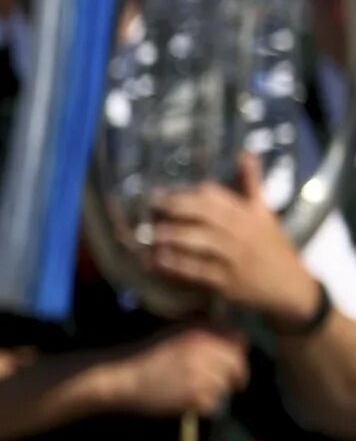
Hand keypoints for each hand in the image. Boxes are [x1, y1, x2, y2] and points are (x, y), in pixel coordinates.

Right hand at [102, 321, 249, 417]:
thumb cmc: (145, 355)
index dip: (236, 352)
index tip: (230, 362)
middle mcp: (205, 351)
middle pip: (237, 366)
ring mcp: (202, 374)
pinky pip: (212, 405)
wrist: (121, 377)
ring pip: (225, 388)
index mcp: (201, 333)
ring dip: (214, 393)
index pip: (239, 340)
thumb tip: (235, 339)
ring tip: (191, 391)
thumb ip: (204, 332)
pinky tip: (183, 401)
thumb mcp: (174, 333)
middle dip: (234, 377)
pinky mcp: (196, 396)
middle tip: (227, 385)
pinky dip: (201, 407)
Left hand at [148, 153, 322, 324]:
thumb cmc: (273, 247)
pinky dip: (176, 265)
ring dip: (173, 236)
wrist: (290, 288)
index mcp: (249, 213)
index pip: (217, 196)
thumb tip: (244, 153)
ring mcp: (234, 256)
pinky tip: (157, 260)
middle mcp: (241, 232)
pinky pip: (198, 270)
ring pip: (200, 241)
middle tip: (150, 205)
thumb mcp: (265, 213)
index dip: (188, 193)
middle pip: (205, 214)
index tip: (162, 191)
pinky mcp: (227, 281)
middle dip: (175, 207)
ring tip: (149, 233)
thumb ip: (251, 184)